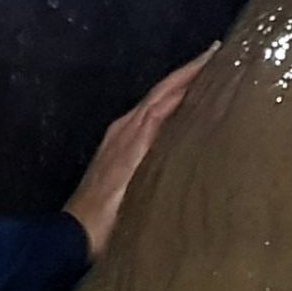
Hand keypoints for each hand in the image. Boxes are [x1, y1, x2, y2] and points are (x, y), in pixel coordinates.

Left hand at [64, 46, 212, 260]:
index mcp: (132, 133)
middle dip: (187, 73)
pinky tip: (178, 113)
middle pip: (160, 93)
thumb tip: (177, 119)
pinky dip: (166, 107)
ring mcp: (119, 139)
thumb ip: (151, 151)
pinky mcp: (118, 152)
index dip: (189, 73)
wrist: (74, 237)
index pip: (165, 94)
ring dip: (178, 88)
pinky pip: (147, 119)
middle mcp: (125, 129)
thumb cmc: (106, 219)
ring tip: (204, 79)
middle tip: (217, 57)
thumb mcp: (133, 184)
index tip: (214, 54)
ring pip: (154, 103)